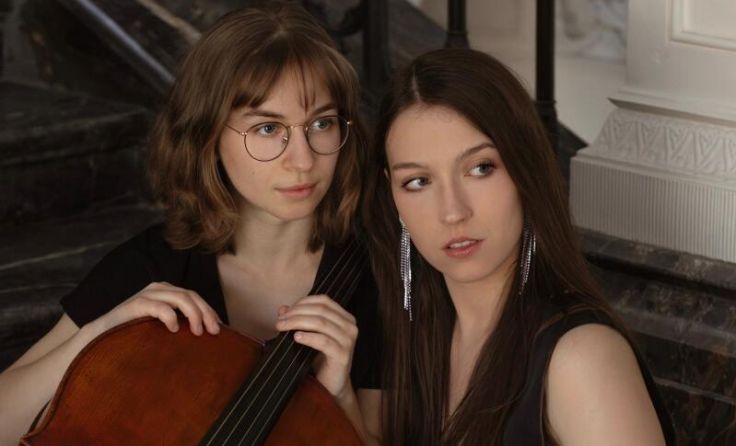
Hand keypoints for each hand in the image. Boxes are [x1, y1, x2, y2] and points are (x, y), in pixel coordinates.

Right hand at [91, 282, 221, 336]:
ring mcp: (147, 294)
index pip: (195, 297)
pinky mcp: (135, 304)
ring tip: (198, 332)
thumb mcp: (160, 327)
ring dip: (193, 314)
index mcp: (167, 293)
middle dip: (206, 313)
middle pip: (191, 296)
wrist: (99, 336)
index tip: (220, 328)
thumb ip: (178, 325)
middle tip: (214, 331)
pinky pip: (159, 306)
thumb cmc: (133, 334)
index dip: (209, 310)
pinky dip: (170, 316)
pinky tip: (175, 329)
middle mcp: (159, 289)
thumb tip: (204, 336)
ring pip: (180, 298)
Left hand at [274, 295, 357, 401]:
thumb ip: (299, 320)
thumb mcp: (311, 335)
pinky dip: (308, 337)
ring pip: (321, 323)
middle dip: (297, 313)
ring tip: (282, 327)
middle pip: (321, 310)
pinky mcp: (343, 355)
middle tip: (280, 320)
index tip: (285, 311)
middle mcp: (350, 326)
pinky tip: (296, 337)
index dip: (303, 302)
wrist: (332, 385)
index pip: (324, 300)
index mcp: (345, 318)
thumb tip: (283, 309)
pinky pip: (323, 341)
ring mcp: (348, 341)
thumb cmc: (321, 358)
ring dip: (298, 322)